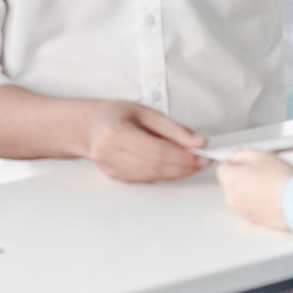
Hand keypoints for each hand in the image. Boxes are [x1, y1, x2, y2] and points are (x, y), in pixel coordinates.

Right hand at [84, 101, 204, 182]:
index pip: (157, 150)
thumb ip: (173, 129)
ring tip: (193, 165)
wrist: (90, 126)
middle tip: (203, 161)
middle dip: (184, 166)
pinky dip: (164, 175)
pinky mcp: (115, 177)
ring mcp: (111, 168)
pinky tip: (176, 168)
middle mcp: (110, 153)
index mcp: (116, 133)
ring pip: (153, 176)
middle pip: (156, 166)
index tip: (201, 155)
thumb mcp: (146, 112)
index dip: (183, 156)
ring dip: (177, 173)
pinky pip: (146, 179)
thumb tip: (198, 143)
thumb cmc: (116, 114)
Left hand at [218, 150, 292, 230]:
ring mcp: (242, 211)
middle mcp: (232, 198)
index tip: (246, 162)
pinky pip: (253, 209)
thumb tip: (235, 156)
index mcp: (229, 179)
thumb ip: (241, 153)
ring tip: (271, 186)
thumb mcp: (260, 154)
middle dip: (243, 178)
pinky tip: (273, 197)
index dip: (236, 163)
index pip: (223, 168)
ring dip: (252, 192)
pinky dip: (260, 204)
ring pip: (242, 197)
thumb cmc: (280, 179)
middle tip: (262, 173)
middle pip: (232, 184)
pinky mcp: (254, 221)